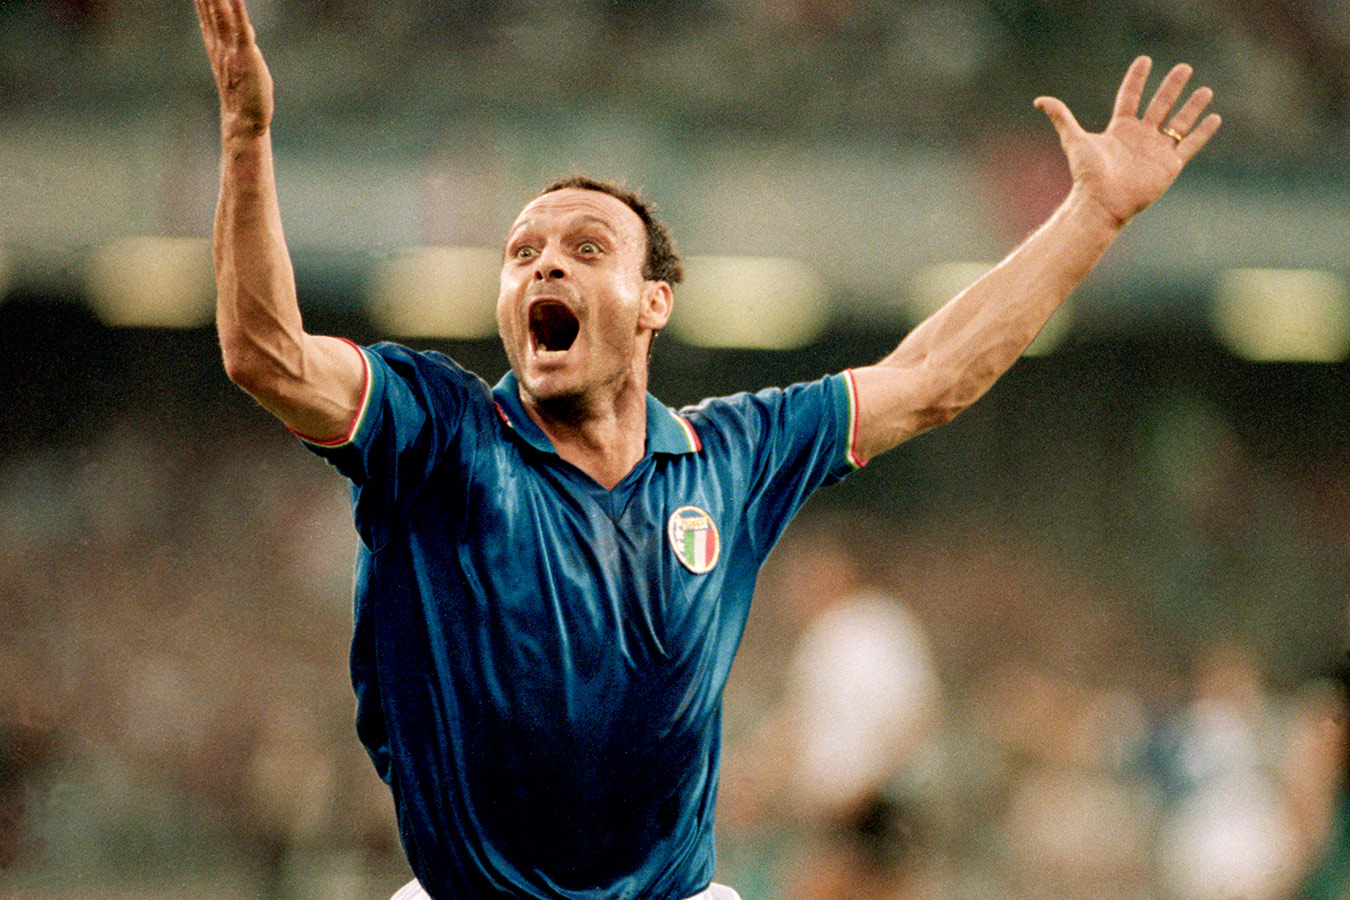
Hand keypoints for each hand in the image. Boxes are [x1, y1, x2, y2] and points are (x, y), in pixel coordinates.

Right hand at [195, 0, 273, 137]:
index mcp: (215, 43)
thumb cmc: (244, 93)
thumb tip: (245, 27)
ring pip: (221, 13)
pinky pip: (241, 28)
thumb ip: (239, 41)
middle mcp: (219, 43)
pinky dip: (238, 10)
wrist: (244, 119)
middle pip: (209, 7)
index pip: (205, 11)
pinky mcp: (246, 55)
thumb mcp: (240, 60)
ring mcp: (230, 49)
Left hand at [1034, 56, 1220, 227]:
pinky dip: (1203, 132)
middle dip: (1172, 86)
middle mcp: (1141, 137)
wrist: (1102, 202)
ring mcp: (1157, 150)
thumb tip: (1039, 100)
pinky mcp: (1170, 165)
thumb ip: (1061, 117)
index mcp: (1120, 129)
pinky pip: (1191, 145)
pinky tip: (1215, 118)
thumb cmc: (1087, 174)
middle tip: (1184, 67)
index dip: (1136, 79)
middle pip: (1160, 105)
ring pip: (1179, 122)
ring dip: (1192, 106)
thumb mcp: (1074, 140)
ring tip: (1205, 89)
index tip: (1145, 59)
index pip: (1130, 97)